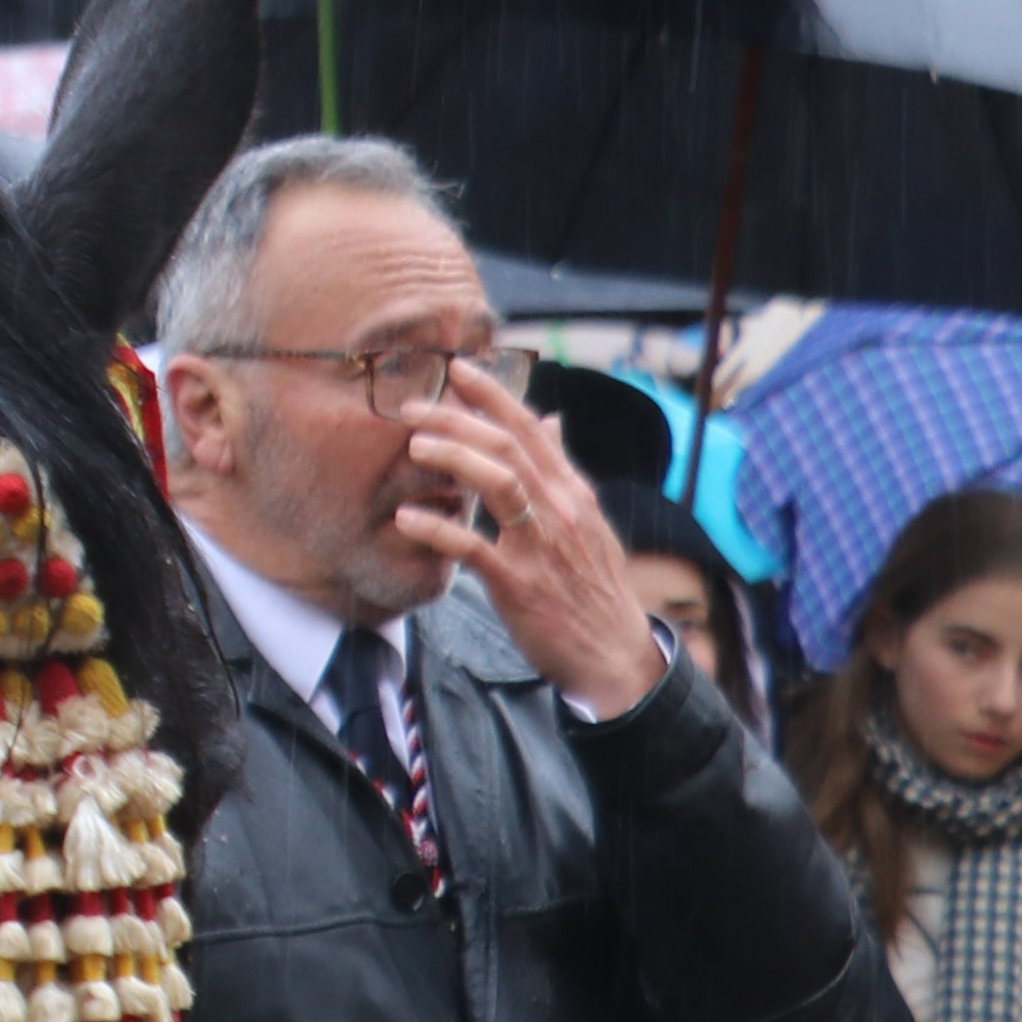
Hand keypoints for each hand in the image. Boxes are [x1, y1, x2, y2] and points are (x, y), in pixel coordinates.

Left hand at [398, 359, 659, 716]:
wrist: (616, 655)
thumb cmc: (593, 585)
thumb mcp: (586, 521)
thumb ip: (560, 471)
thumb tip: (548, 420)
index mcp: (572, 493)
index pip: (530, 429)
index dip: (493, 396)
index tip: (457, 367)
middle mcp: (560, 511)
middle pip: (507, 448)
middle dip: (456, 419)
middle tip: (411, 406)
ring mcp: (542, 547)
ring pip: (499, 484)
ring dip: (453, 458)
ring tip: (412, 447)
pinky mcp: (521, 585)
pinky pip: (474, 549)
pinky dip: (438, 530)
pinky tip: (405, 518)